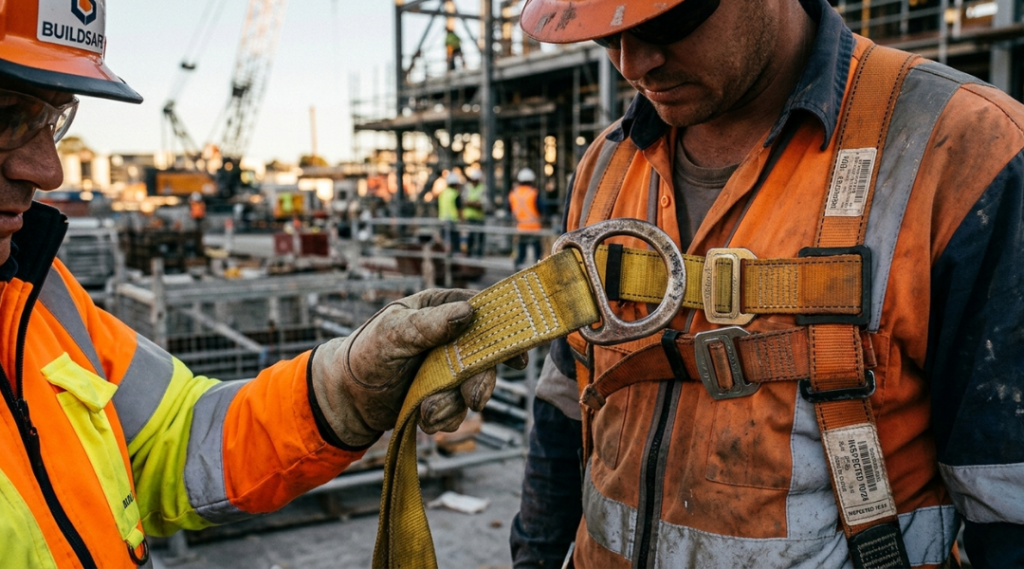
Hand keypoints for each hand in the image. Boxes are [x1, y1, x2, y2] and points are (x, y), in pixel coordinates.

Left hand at [311, 289, 525, 446]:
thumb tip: (467, 313)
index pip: (484, 311)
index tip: (516, 355)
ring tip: (426, 411)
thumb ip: (429, 325)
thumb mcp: (394, 332)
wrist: (346, 397)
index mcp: (442, 309)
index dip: (505, 330)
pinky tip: (422, 417)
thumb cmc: (366, 352)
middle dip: (481, 381)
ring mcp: (449, 368)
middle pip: (487, 356)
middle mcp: (452, 337)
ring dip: (454, 405)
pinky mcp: (443, 395)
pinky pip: (459, 411)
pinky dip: (445, 418)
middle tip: (474, 399)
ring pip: (474, 388)